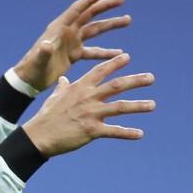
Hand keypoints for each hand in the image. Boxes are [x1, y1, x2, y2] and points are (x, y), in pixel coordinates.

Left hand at [13, 0, 130, 90]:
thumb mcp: (39, 59)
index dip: (88, 1)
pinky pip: (93, 51)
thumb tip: (46, 44)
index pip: (76, 10)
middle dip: (105, 7)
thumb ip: (43, 51)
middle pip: (89, 15)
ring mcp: (71, 42)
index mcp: (59, 28)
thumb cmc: (32, 68)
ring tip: (128, 20)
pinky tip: (119, 53)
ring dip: (110, 25)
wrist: (30, 80)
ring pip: (94, 31)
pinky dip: (105, 52)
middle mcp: (67, 32)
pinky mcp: (74, 55)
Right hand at [22, 53, 154, 157]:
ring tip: (153, 105)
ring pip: (120, 107)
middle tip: (151, 77)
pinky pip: (114, 131)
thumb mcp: (55, 97)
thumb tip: (63, 79)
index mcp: (80, 87)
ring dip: (138, 105)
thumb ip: (63, 87)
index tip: (127, 57)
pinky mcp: (92, 130)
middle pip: (117, 86)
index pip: (100, 71)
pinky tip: (140, 134)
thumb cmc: (46, 115)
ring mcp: (91, 114)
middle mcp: (88, 98)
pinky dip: (128, 133)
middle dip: (136, 81)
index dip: (114, 64)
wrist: (39, 135)